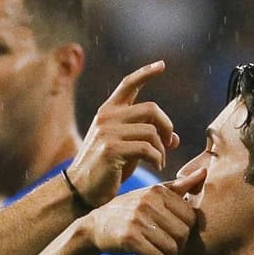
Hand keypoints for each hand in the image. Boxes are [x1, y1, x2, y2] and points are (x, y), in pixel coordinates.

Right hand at [66, 61, 179, 207]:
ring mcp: (107, 133)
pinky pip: (147, 148)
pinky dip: (157, 158)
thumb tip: (173, 138)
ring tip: (159, 161)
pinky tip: (157, 166)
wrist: (80, 190)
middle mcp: (106, 118)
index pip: (128, 84)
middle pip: (151, 109)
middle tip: (170, 143)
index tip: (162, 65)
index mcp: (107, 112)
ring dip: (162, 148)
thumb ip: (145, 137)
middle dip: (167, 126)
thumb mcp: (125, 148)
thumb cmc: (105, 169)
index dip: (146, 73)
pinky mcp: (111, 150)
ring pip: (151, 131)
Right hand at [87, 167, 205, 254]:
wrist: (95, 225)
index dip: (186, 232)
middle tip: (167, 252)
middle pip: (183, 234)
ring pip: (171, 248)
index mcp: (158, 191)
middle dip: (178, 248)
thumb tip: (205, 171)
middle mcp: (148, 202)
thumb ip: (179, 187)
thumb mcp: (152, 195)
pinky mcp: (129, 237)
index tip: (173, 237)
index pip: (191, 218)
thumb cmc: (129, 212)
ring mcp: (137, 220)